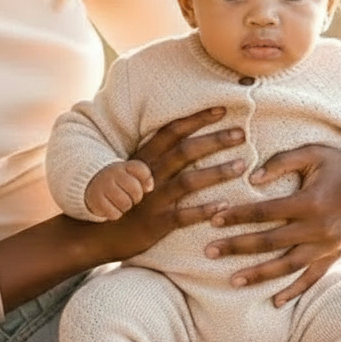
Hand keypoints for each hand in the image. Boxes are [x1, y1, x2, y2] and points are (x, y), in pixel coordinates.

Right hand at [85, 160, 153, 219]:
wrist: (88, 182)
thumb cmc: (116, 180)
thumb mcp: (129, 173)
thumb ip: (144, 177)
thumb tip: (149, 188)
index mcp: (122, 166)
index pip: (141, 170)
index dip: (145, 180)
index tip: (139, 184)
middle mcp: (112, 174)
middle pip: (136, 190)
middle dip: (136, 197)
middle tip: (130, 197)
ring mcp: (103, 186)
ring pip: (125, 203)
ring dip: (126, 206)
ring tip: (120, 203)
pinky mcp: (96, 200)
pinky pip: (114, 213)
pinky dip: (115, 213)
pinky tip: (112, 207)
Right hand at [97, 106, 246, 256]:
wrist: (98, 232)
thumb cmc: (122, 200)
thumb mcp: (133, 173)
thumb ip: (156, 159)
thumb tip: (184, 142)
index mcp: (144, 159)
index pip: (172, 131)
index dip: (196, 119)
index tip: (221, 109)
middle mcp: (150, 175)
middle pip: (185, 151)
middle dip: (214, 140)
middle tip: (241, 133)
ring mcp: (153, 199)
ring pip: (188, 181)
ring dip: (217, 172)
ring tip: (242, 166)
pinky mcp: (157, 222)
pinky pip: (184, 215)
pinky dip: (205, 210)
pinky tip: (225, 206)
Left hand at [205, 145, 340, 306]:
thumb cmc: (337, 164)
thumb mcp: (311, 153)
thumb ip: (280, 162)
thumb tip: (252, 177)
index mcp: (311, 202)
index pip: (265, 212)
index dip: (238, 215)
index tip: (214, 219)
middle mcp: (320, 228)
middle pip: (271, 241)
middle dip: (237, 247)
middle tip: (209, 251)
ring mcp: (330, 246)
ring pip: (289, 265)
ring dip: (260, 275)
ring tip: (232, 281)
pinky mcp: (337, 255)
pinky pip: (313, 277)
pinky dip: (295, 290)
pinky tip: (275, 301)